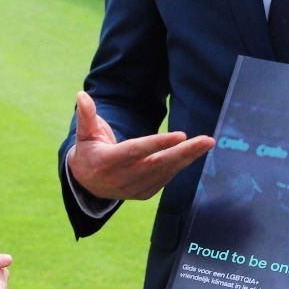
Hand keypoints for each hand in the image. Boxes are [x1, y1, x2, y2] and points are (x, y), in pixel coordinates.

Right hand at [68, 90, 213, 201]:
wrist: (87, 184)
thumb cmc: (89, 150)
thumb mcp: (84, 133)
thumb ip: (86, 115)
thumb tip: (81, 94)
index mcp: (106, 162)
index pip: (136, 151)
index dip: (159, 143)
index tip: (181, 135)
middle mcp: (121, 179)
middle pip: (158, 164)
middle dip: (185, 152)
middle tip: (207, 140)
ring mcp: (133, 189)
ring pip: (165, 172)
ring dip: (188, 158)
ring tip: (207, 143)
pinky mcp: (143, 194)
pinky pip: (165, 178)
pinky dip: (179, 165)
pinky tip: (193, 153)